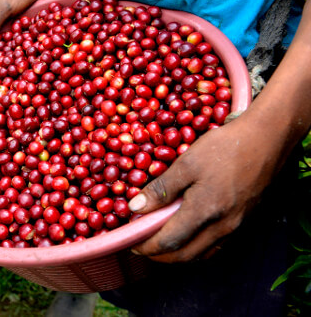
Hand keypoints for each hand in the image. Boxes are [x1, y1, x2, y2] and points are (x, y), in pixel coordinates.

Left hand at [128, 111, 284, 262]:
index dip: (147, 246)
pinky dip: (195, 246)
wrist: (266, 140)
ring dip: (177, 253)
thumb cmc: (225, 148)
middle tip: (141, 245)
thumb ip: (161, 188)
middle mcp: (222, 226)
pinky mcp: (242, 220)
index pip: (170, 241)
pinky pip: (215, 245)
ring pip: (201, 253)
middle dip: (159, 255)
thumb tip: (135, 207)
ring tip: (159, 240)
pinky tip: (186, 233)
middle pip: (185, 255)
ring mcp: (235, 225)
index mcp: (205, 211)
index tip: (130, 242)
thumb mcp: (187, 163)